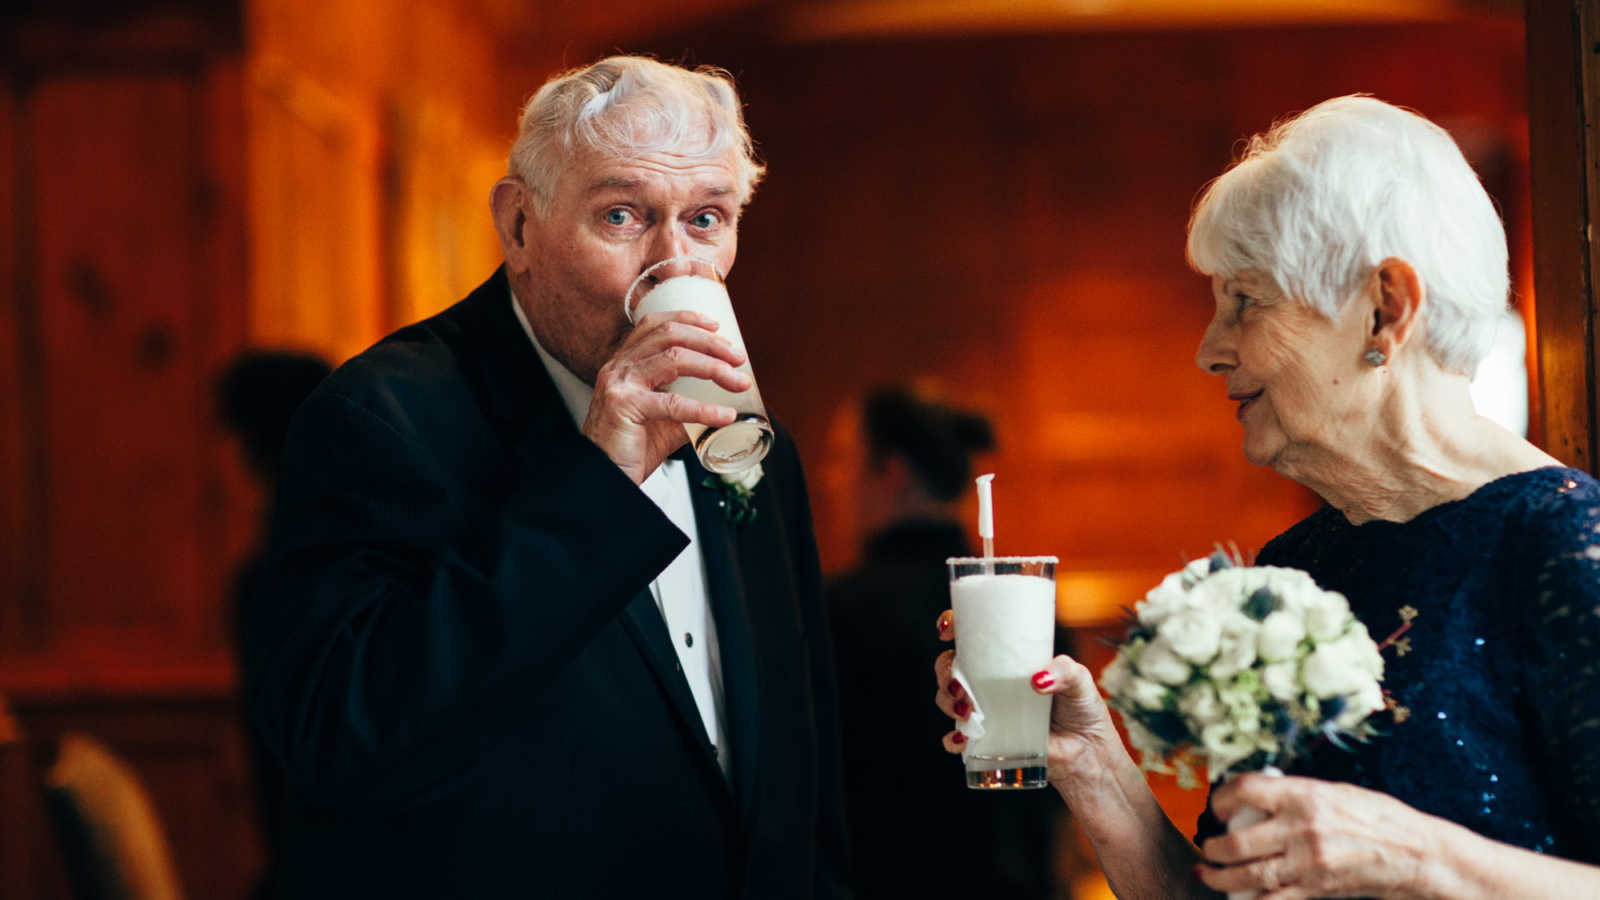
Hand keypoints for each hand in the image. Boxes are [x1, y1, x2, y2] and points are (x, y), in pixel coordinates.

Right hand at [581, 309, 749, 483]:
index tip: (717, 327)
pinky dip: (705, 409)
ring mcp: (619, 384)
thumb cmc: (629, 449)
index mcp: (625, 363)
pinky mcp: (624, 406)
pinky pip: (673, 403)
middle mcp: (619, 367)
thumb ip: (688, 408)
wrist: (605, 477)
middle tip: (738, 358)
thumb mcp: (663, 421)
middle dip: (710, 343)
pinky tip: (725, 416)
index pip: (655, 325)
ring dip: (713, 367)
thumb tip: (724, 406)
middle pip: (670, 335)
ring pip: (674, 358)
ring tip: (738, 382)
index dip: (687, 319)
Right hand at [931, 611, 1120, 787]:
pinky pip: (958, 739)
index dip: (952, 626)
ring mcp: (986, 710)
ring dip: (947, 702)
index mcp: (1007, 659)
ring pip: (947, 699)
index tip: (947, 632)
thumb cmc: (1082, 709)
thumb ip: (1065, 671)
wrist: (1088, 752)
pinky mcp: (987, 740)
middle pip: (950, 666)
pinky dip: (954, 739)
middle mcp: (990, 682)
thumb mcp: (1080, 680)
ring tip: (967, 711)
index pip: (972, 634)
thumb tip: (1038, 679)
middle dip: (944, 671)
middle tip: (960, 685)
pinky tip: (963, 739)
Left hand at [1198, 773, 1432, 898]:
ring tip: (1208, 872)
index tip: (1218, 807)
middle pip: (1237, 840)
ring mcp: (1307, 863)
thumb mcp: (1335, 792)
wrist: (1416, 855)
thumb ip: (1294, 795)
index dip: (1221, 799)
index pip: (1245, 790)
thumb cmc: (1379, 819)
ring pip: (1247, 874)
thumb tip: (1258, 796)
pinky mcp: (1316, 890)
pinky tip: (1236, 898)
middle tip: (1207, 846)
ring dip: (1220, 876)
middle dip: (1213, 846)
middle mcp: (1302, 829)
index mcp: (1305, 796)